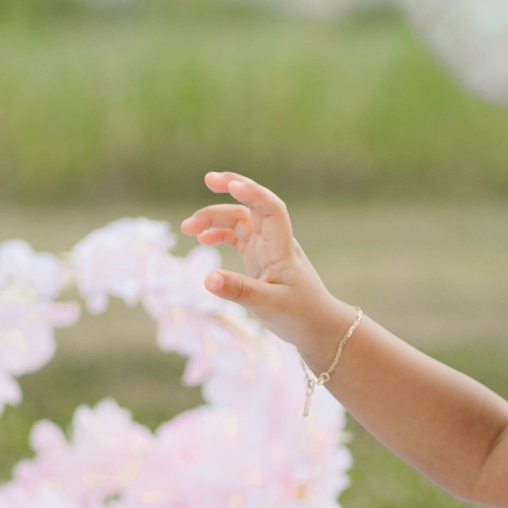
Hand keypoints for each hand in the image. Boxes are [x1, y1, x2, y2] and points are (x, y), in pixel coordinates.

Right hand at [179, 172, 351, 356]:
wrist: (319, 328)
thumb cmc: (300, 316)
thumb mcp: (268, 305)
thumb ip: (238, 291)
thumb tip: (208, 278)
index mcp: (281, 249)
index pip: (271, 209)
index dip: (253, 193)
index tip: (229, 185)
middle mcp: (275, 243)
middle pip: (252, 206)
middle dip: (233, 188)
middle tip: (209, 179)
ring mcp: (267, 250)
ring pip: (241, 221)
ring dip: (217, 218)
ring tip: (188, 228)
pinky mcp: (261, 261)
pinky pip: (238, 238)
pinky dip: (220, 235)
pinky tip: (203, 240)